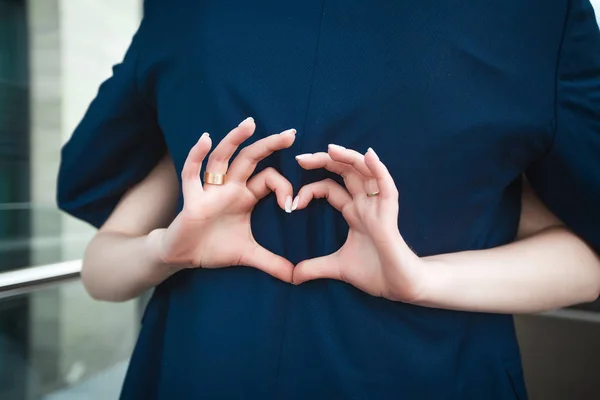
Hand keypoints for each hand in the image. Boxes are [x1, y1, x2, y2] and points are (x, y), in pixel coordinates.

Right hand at [152, 118, 296, 281]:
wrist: (183, 256)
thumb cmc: (214, 248)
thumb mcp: (248, 255)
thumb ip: (272, 263)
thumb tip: (296, 277)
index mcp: (245, 196)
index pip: (268, 179)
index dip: (283, 188)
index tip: (292, 205)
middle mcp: (229, 188)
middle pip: (250, 159)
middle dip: (269, 145)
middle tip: (291, 133)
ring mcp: (209, 191)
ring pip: (222, 159)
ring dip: (234, 140)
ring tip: (250, 123)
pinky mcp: (192, 200)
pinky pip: (191, 174)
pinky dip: (196, 156)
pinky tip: (205, 139)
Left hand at [293, 145, 424, 300]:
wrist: (399, 287)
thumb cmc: (375, 273)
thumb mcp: (336, 268)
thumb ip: (314, 268)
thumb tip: (292, 277)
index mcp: (353, 212)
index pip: (329, 188)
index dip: (310, 190)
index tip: (292, 203)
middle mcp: (365, 204)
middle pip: (345, 172)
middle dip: (324, 161)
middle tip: (300, 158)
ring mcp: (378, 206)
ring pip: (365, 172)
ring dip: (349, 158)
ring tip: (330, 148)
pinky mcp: (390, 214)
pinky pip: (386, 186)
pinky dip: (379, 170)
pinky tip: (369, 156)